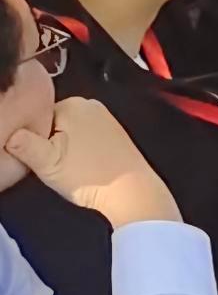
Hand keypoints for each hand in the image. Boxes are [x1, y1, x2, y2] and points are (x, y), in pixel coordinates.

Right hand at [6, 97, 179, 228]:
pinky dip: (78, 149)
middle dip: (47, 142)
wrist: (129, 191)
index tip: (37, 157)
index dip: (31, 139)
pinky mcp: (113, 132)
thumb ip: (23, 144)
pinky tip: (81, 164)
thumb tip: (9, 133)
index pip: (35, 116)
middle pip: (51, 123)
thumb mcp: (46, 162)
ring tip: (68, 166)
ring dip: (62, 147)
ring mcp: (105, 117)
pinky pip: (84, 136)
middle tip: (53, 164)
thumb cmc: (87, 176)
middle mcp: (90, 104)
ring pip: (67, 131)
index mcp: (73, 104)